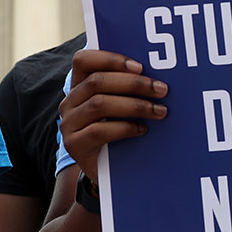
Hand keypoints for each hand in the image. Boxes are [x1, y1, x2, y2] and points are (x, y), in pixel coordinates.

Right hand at [59, 51, 165, 181]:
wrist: (109, 172)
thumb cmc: (121, 131)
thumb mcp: (122, 107)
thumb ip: (128, 89)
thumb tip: (157, 76)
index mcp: (79, 86)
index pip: (83, 60)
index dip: (111, 59)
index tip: (140, 67)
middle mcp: (69, 102)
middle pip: (97, 82)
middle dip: (134, 83)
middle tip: (162, 90)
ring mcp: (69, 124)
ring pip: (99, 104)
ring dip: (134, 105)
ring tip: (159, 111)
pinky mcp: (74, 145)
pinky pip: (99, 131)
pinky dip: (125, 128)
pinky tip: (142, 130)